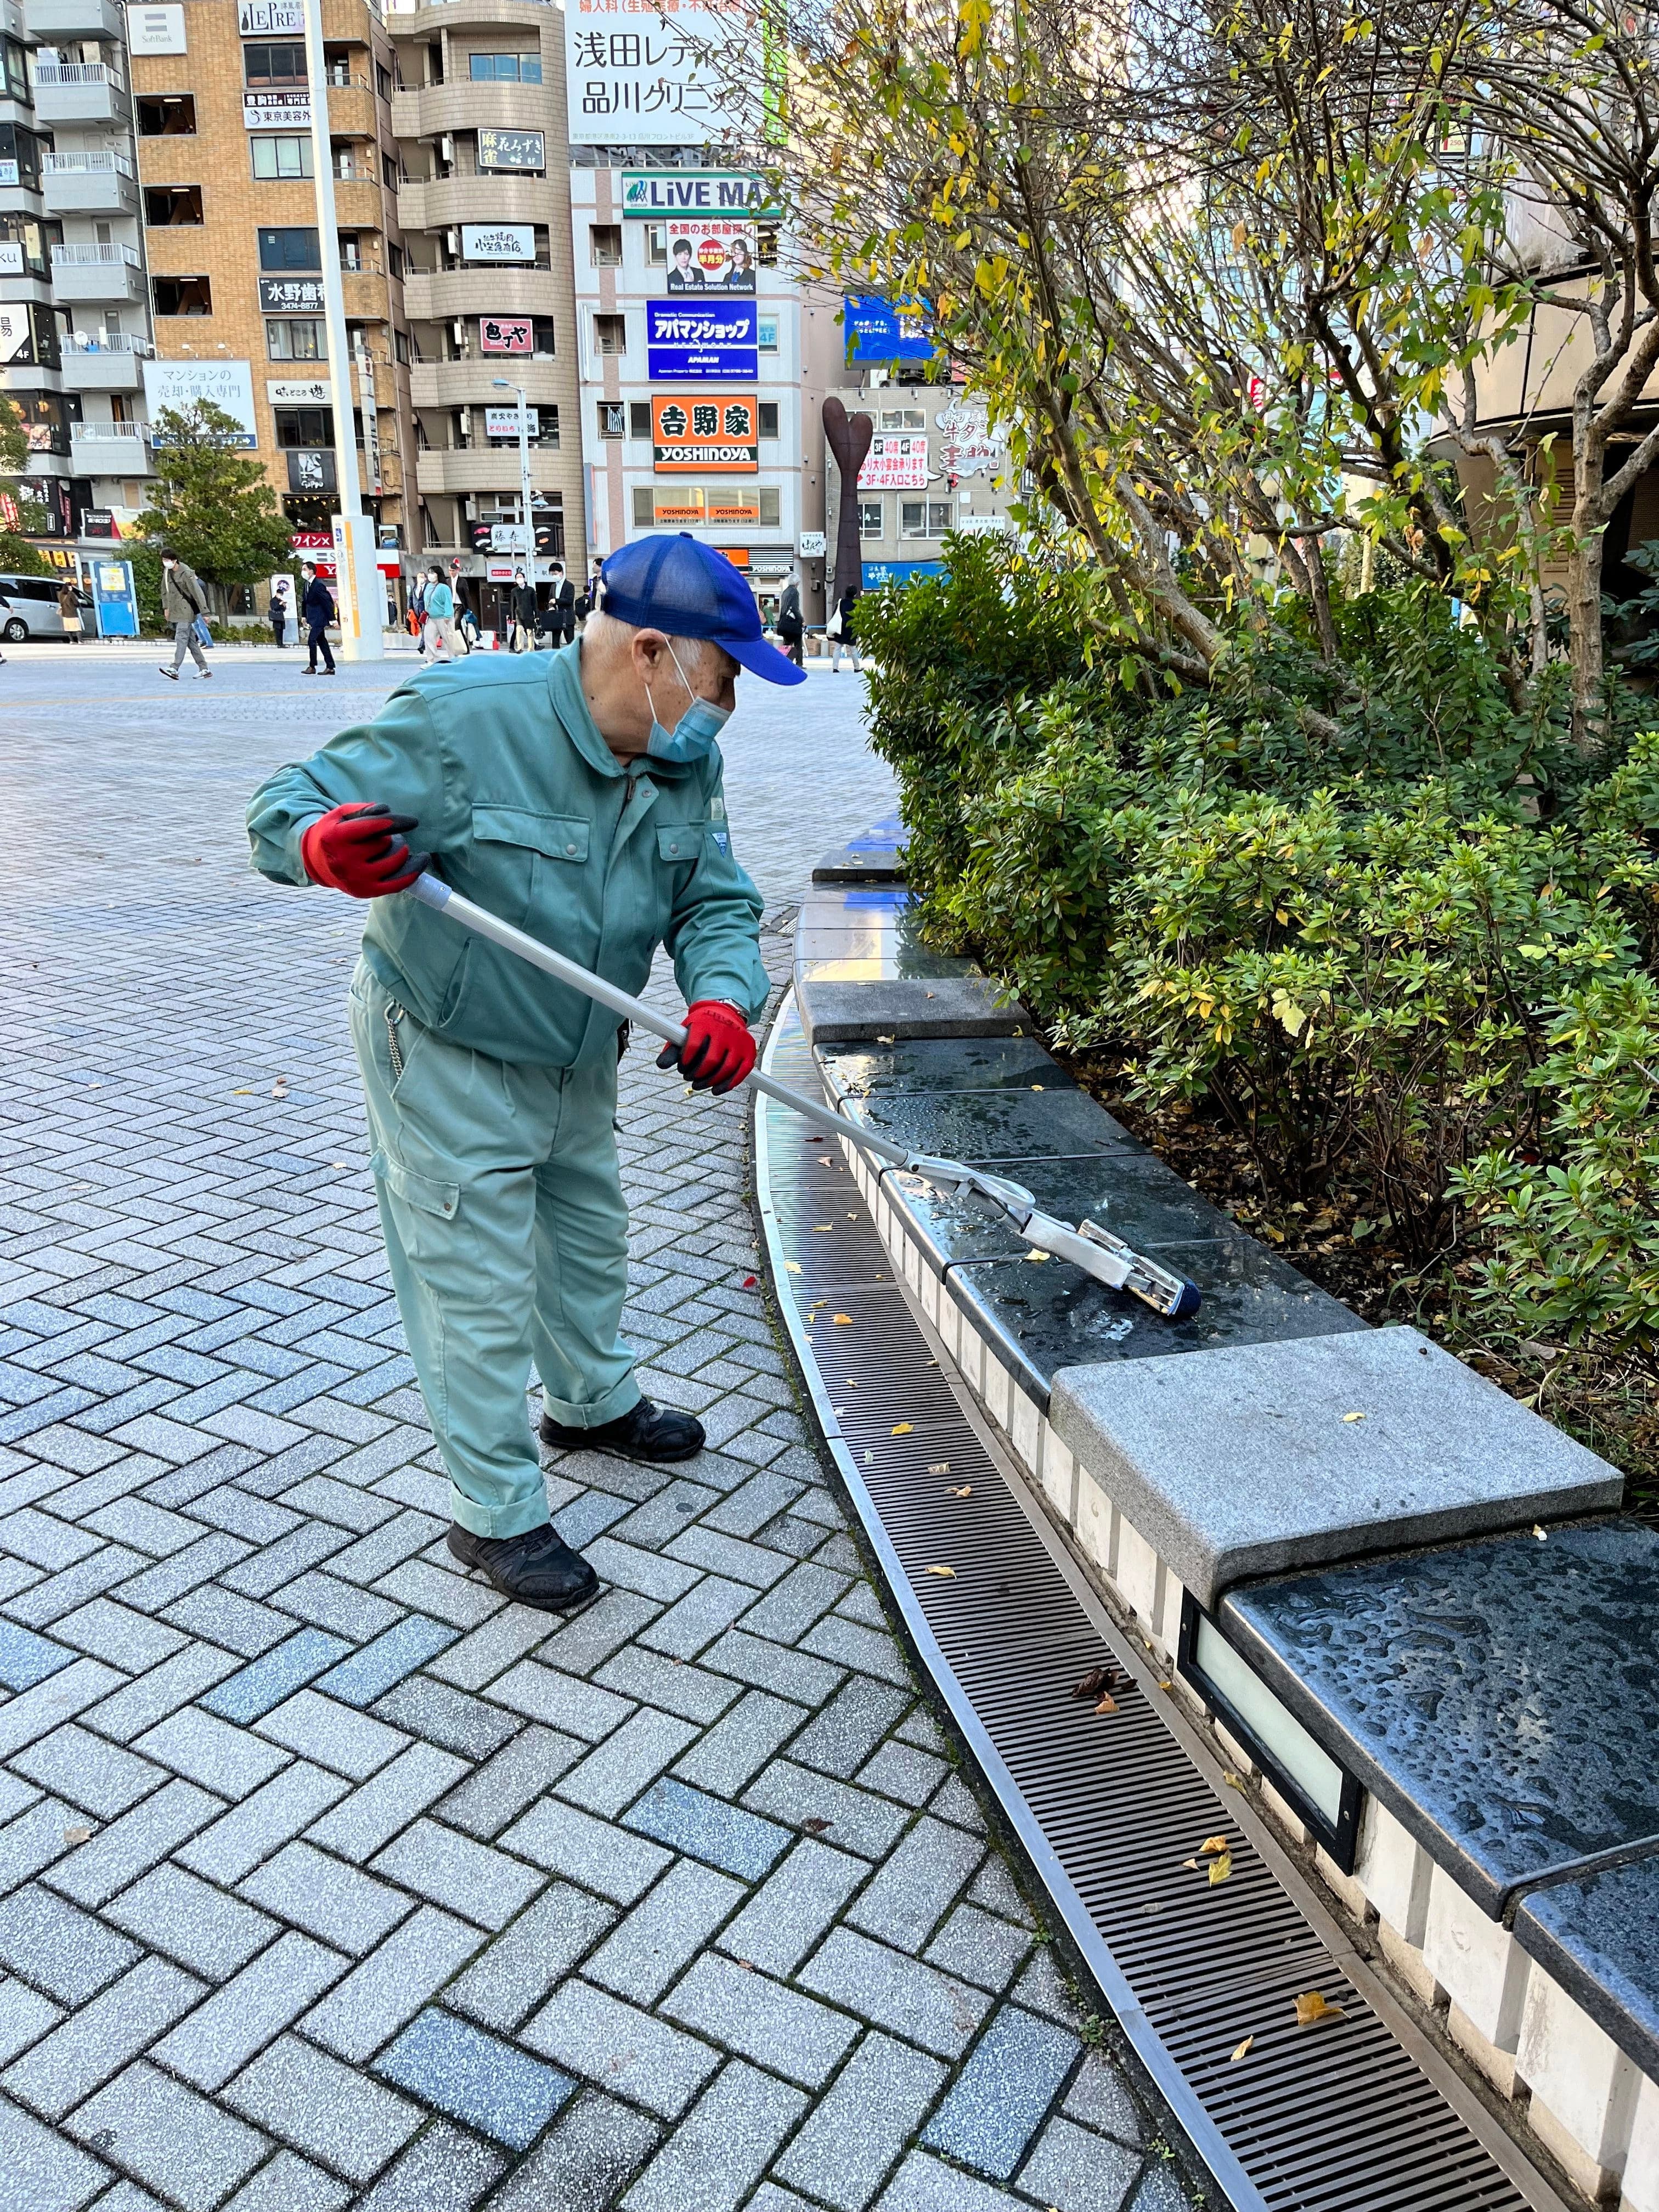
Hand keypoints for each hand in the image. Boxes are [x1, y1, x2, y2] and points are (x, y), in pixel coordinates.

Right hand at [301, 803, 423, 897]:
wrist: (317, 862)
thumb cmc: (334, 832)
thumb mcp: (341, 815)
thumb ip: (363, 810)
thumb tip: (385, 810)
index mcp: (336, 837)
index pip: (371, 827)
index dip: (394, 822)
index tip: (413, 821)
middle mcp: (344, 860)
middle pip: (384, 843)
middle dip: (390, 836)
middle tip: (384, 837)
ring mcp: (355, 878)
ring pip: (394, 861)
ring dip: (401, 851)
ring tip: (395, 847)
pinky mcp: (365, 892)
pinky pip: (396, 884)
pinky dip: (412, 873)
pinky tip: (421, 861)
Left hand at [657, 1001, 755, 1094]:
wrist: (725, 1013)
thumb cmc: (702, 1026)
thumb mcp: (685, 1031)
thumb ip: (672, 1049)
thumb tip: (661, 1065)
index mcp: (705, 1023)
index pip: (694, 1045)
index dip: (686, 1061)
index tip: (682, 1067)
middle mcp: (724, 1030)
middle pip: (711, 1060)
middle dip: (698, 1074)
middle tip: (690, 1077)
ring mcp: (739, 1040)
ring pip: (727, 1068)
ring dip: (711, 1082)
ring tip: (700, 1084)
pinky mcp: (749, 1050)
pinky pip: (742, 1072)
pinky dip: (728, 1084)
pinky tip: (716, 1089)